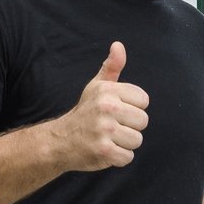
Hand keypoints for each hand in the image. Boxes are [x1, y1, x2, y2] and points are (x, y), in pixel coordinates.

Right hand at [52, 41, 149, 170]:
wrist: (60, 140)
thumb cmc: (85, 112)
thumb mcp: (96, 87)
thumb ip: (111, 67)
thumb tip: (118, 45)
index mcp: (108, 90)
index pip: (144, 101)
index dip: (132, 108)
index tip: (116, 111)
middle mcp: (106, 107)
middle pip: (143, 121)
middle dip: (130, 127)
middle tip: (111, 127)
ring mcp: (104, 129)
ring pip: (137, 140)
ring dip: (124, 144)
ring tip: (108, 138)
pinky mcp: (103, 150)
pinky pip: (128, 157)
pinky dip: (118, 158)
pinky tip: (105, 150)